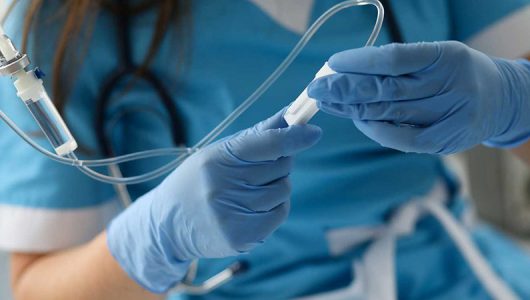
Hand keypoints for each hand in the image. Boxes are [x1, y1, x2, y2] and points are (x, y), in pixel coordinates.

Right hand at [107, 109, 321, 292]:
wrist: (168, 224)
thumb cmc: (199, 180)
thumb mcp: (220, 152)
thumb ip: (258, 135)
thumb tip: (292, 114)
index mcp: (217, 159)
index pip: (266, 143)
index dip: (293, 137)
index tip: (312, 132)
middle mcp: (223, 187)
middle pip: (281, 167)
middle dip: (279, 163)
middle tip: (258, 169)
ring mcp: (231, 214)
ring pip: (283, 191)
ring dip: (276, 187)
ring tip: (249, 191)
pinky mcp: (241, 236)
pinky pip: (280, 213)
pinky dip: (275, 208)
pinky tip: (253, 208)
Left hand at [308, 41, 529, 153]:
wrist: (501, 100)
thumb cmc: (457, 74)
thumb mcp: (437, 57)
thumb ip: (400, 64)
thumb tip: (349, 71)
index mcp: (447, 56)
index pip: (394, 58)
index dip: (360, 62)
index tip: (333, 64)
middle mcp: (450, 85)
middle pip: (386, 88)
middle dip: (346, 89)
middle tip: (317, 88)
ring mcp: (449, 116)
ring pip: (389, 113)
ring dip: (352, 108)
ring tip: (327, 102)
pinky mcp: (444, 142)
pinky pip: (402, 139)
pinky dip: (376, 130)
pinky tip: (357, 120)